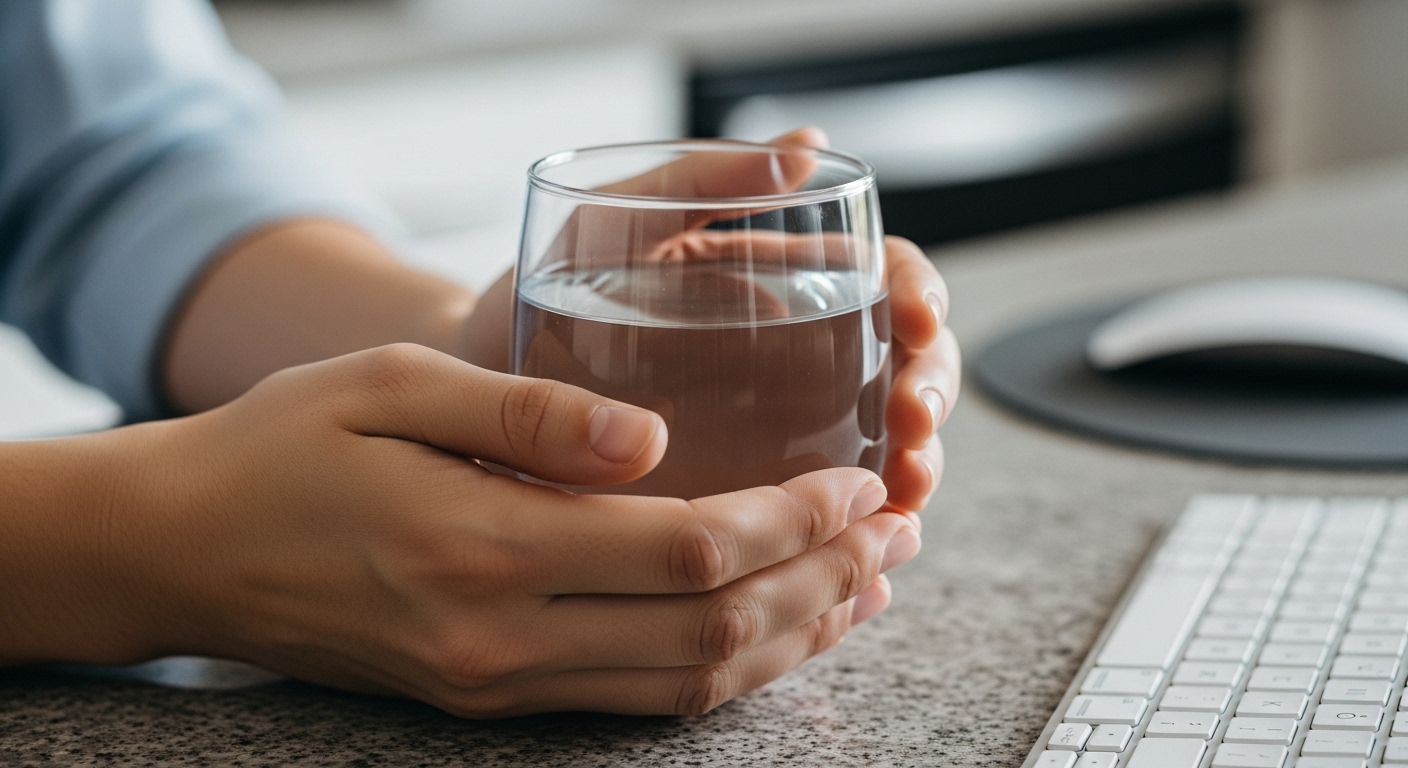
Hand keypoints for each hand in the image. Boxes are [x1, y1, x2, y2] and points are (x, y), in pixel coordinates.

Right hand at [92, 344, 919, 715]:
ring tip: (864, 587)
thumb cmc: (282, 446)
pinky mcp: (486, 695)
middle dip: (821, 583)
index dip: (791, 523)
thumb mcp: (392, 385)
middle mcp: (500, 635)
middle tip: (893, 533)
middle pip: (710, 633)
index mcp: (483, 545)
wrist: (184, 547)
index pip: (687, 552)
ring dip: (790, 637)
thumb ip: (528, 409)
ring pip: (685, 684)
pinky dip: (720, 671)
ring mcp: (495, 680)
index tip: (857, 485)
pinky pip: (634, 700)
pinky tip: (767, 632)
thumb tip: (653, 436)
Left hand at [456, 130, 960, 510]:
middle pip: (901, 365)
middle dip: (925, 390)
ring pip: (880, 443)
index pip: (884, 277)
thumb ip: (699, 180)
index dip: (917, 295)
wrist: (472, 396)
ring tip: (908, 488)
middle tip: (910, 421)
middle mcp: (795, 354)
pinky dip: (859, 528)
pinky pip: (823, 511)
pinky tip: (872, 548)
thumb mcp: (610, 222)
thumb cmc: (536, 295)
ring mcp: (780, 426)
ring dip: (912, 464)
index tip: (912, 319)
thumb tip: (809, 148)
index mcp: (779, 279)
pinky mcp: (750, 493)